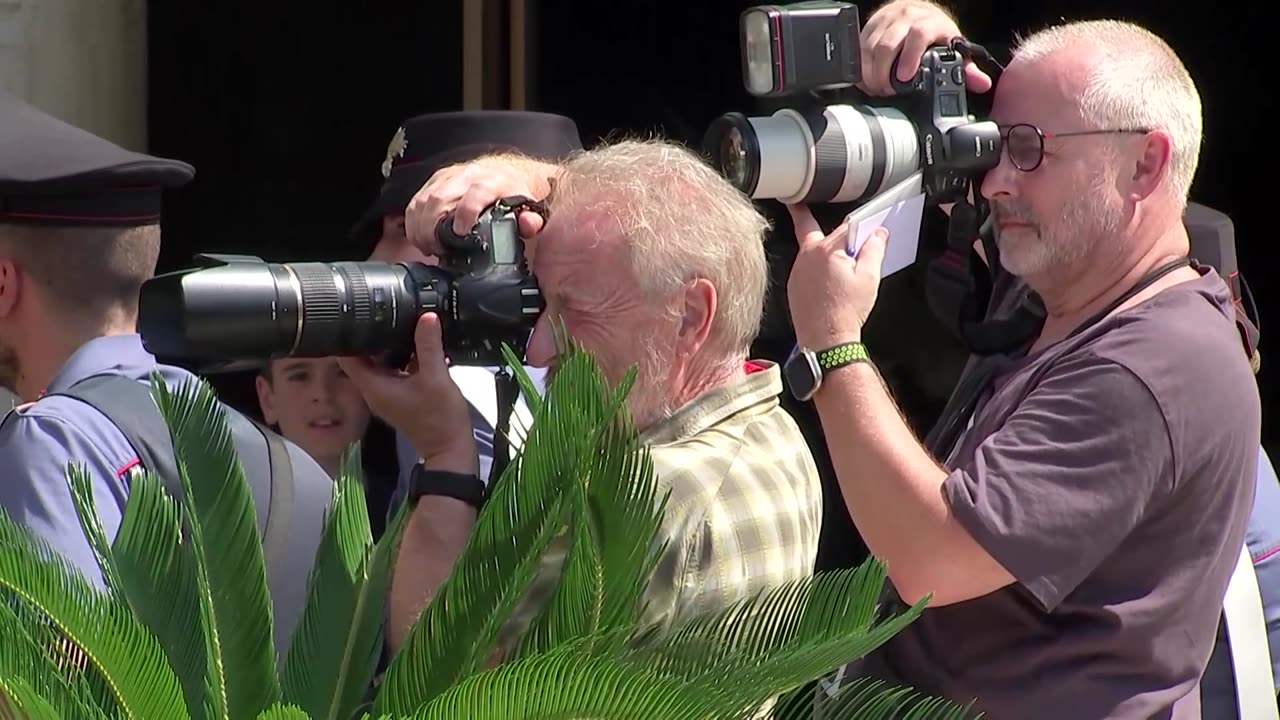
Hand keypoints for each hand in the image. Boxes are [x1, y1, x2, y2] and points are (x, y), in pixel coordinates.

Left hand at [337, 314, 478, 475]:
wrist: (451, 449)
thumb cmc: (440, 419)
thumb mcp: (436, 377)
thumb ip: (429, 345)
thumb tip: (426, 317)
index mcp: (374, 387)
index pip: (348, 357)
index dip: (351, 336)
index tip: (361, 318)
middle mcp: (375, 391)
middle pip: (364, 357)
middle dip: (376, 337)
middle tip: (390, 317)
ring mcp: (388, 395)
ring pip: (381, 363)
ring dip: (392, 347)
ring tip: (407, 328)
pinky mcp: (400, 396)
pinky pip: (396, 371)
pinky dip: (404, 359)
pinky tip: (421, 347)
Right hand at [403, 156, 556, 256]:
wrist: (508, 171)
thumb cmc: (514, 193)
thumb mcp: (529, 208)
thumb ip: (530, 220)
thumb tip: (528, 225)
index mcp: (493, 182)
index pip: (475, 193)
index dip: (465, 212)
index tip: (459, 233)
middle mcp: (468, 176)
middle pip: (440, 199)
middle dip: (432, 228)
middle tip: (437, 250)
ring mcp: (449, 177)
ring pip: (424, 200)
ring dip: (420, 228)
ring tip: (428, 247)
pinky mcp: (435, 180)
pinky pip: (416, 200)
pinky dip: (413, 222)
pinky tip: (420, 237)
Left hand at [785, 204, 887, 349]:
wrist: (826, 341)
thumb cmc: (845, 312)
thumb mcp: (869, 278)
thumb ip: (874, 250)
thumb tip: (878, 234)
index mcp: (826, 250)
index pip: (846, 227)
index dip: (860, 228)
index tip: (868, 229)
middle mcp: (806, 257)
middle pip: (810, 228)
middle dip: (806, 214)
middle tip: (800, 204)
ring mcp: (797, 271)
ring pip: (809, 250)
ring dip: (822, 249)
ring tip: (838, 262)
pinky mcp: (793, 285)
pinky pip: (805, 268)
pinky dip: (816, 268)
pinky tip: (830, 281)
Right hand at [858, 0, 992, 96]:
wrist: (917, 8)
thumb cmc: (935, 32)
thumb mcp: (952, 46)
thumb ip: (966, 68)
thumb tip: (981, 84)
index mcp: (927, 22)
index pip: (916, 36)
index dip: (909, 58)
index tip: (903, 79)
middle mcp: (905, 17)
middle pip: (886, 45)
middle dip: (882, 73)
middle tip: (885, 91)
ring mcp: (885, 20)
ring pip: (869, 47)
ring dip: (869, 72)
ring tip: (875, 88)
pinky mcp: (869, 24)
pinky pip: (859, 46)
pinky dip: (859, 66)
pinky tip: (865, 79)